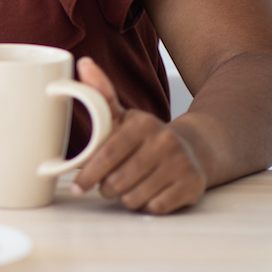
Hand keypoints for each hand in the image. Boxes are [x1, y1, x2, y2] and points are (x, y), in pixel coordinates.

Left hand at [71, 57, 207, 214]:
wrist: (194, 148)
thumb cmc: (146, 136)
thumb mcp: (123, 115)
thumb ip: (100, 93)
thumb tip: (83, 63)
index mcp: (143, 123)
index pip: (108, 153)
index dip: (90, 172)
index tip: (78, 185)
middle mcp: (165, 141)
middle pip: (119, 180)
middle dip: (106, 188)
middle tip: (107, 185)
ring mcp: (181, 164)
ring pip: (135, 197)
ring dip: (125, 198)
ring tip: (128, 187)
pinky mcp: (193, 185)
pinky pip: (156, 208)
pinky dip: (147, 206)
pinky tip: (150, 194)